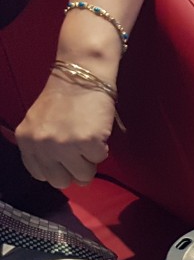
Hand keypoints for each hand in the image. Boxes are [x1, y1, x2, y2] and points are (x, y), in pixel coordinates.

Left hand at [15, 74, 112, 188]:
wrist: (81, 78)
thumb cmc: (64, 100)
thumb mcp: (40, 125)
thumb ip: (44, 149)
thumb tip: (67, 177)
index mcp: (26, 140)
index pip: (41, 175)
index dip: (57, 170)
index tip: (65, 161)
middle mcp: (42, 145)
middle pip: (60, 181)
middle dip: (74, 172)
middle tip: (80, 155)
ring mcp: (64, 145)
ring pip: (82, 175)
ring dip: (89, 160)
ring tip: (88, 140)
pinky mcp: (87, 142)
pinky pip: (99, 159)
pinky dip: (102, 148)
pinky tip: (96, 132)